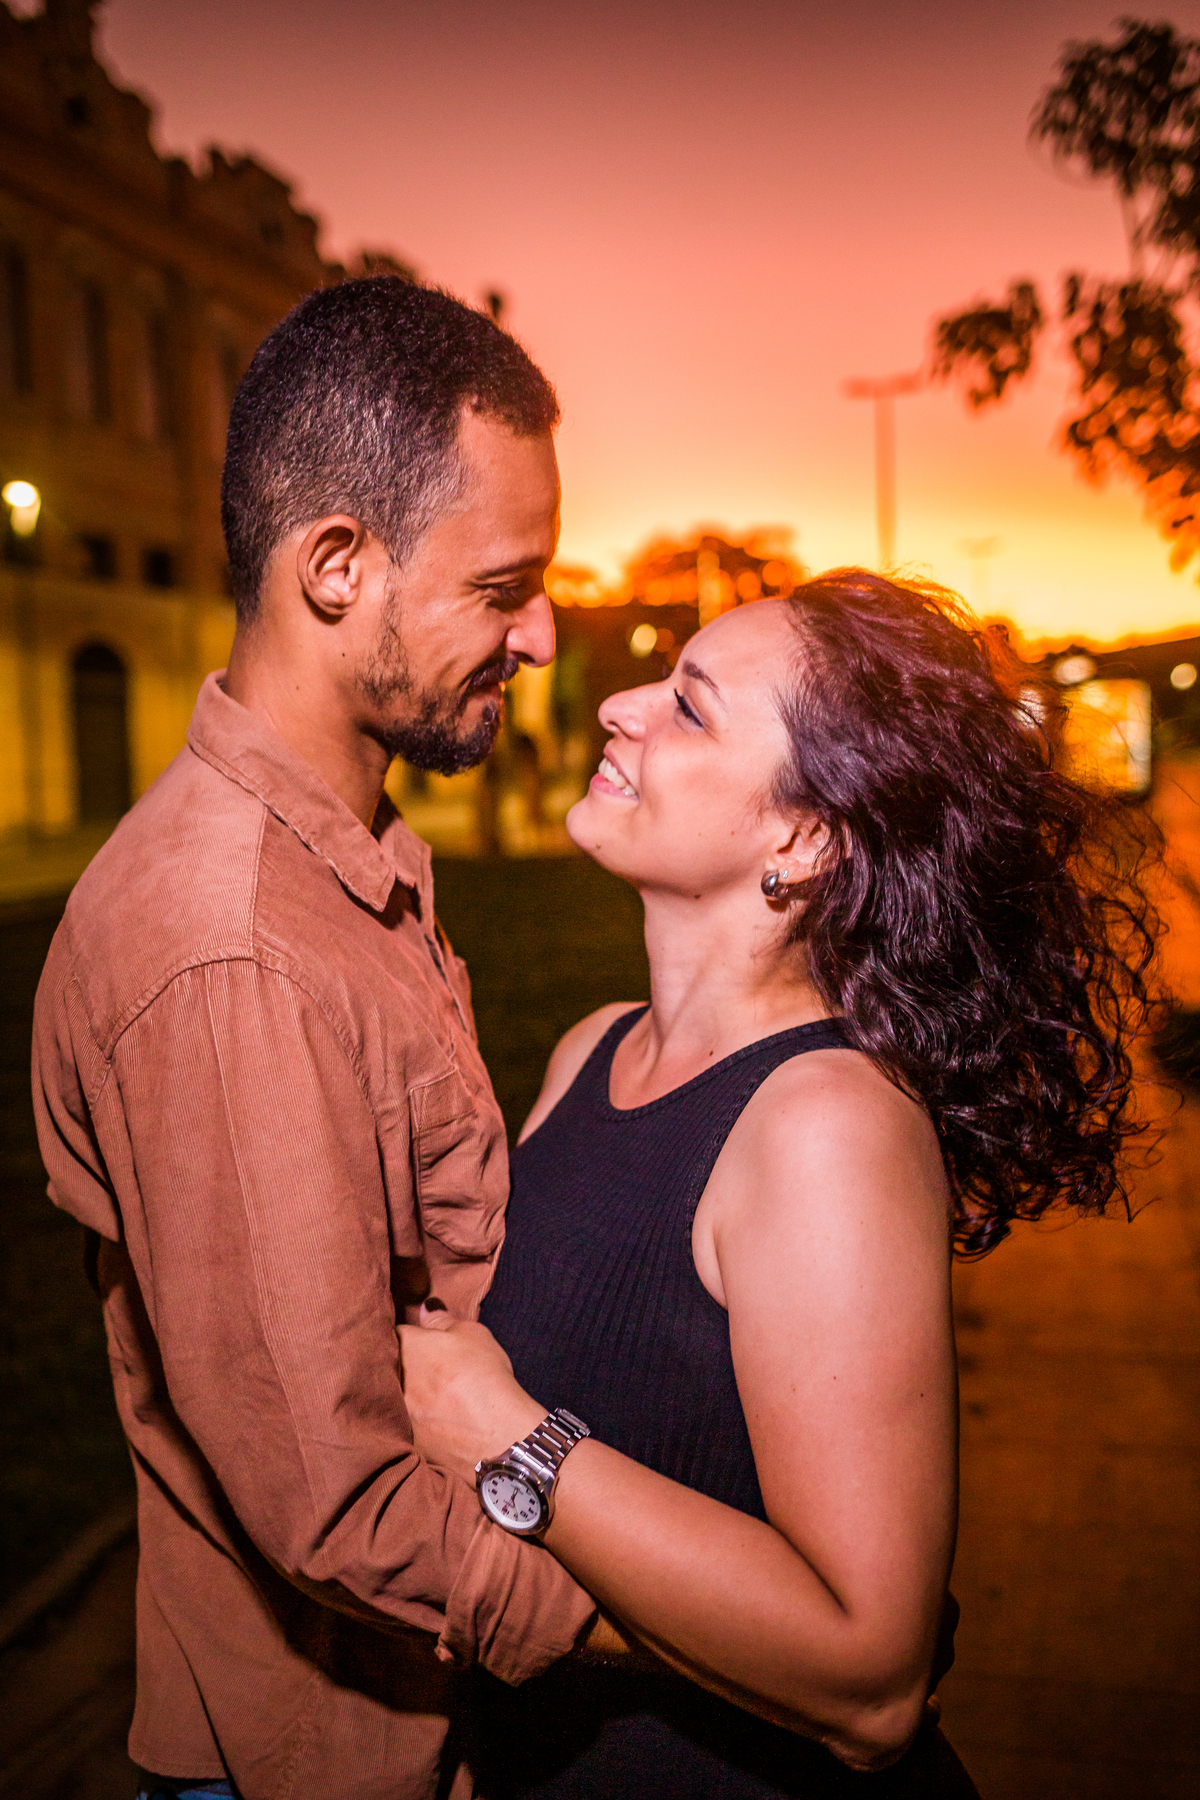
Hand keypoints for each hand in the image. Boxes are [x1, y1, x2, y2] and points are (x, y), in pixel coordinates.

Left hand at [398, 1301, 544, 1481]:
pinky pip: (402, 1424)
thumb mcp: (472, 1334)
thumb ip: (442, 1320)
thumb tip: (425, 1308)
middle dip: (398, 1363)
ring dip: (404, 1393)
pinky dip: (414, 1420)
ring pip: (391, 1396)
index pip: (391, 1332)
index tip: (414, 1338)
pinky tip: (432, 1421)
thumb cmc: (484, 1376)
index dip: (403, 1334)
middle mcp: (393, 1379)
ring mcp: (397, 1412)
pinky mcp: (407, 1440)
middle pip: (385, 1365)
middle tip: (421, 1366)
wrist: (496, 1435)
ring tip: (428, 1395)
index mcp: (406, 1347)